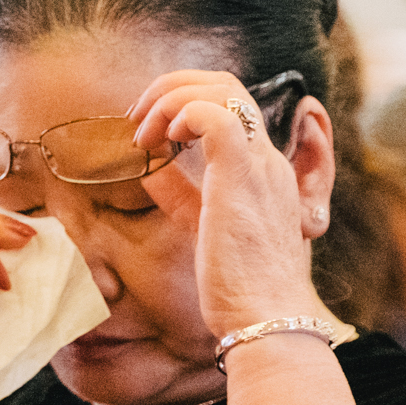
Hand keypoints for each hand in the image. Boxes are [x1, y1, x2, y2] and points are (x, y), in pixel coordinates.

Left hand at [127, 70, 327, 336]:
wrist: (267, 320)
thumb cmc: (240, 288)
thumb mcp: (205, 229)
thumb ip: (181, 196)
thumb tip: (150, 171)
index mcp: (262, 170)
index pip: (233, 105)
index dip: (187, 102)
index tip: (151, 132)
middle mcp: (266, 160)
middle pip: (226, 84)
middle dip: (173, 87)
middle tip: (138, 119)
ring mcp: (259, 165)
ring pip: (222, 88)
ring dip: (171, 97)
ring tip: (143, 131)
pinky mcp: (242, 176)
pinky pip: (217, 115)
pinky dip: (185, 114)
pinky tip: (164, 143)